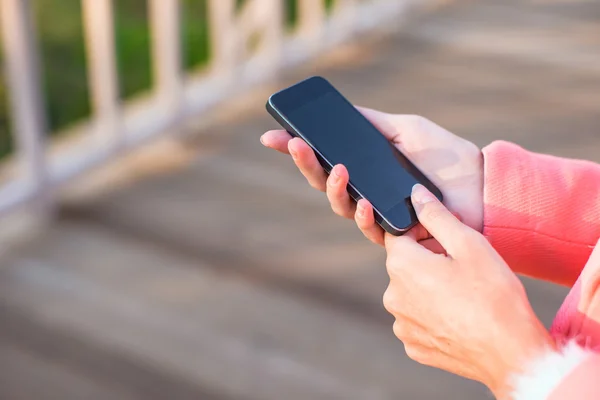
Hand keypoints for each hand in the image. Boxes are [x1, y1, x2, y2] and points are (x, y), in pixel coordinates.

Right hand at [261, 108, 482, 245]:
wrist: (481, 184)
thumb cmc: (445, 156)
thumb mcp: (406, 129)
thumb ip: (373, 122)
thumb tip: (342, 111)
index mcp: (366, 165)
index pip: (323, 158)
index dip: (298, 150)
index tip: (271, 136)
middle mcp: (366, 189)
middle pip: (323, 182)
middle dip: (305, 163)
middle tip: (294, 144)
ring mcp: (378, 212)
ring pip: (340, 205)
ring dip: (331, 186)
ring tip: (335, 168)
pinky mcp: (394, 233)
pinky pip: (369, 227)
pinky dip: (363, 213)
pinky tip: (363, 200)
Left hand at [383, 184, 553, 397]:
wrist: (511, 354)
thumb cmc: (493, 295)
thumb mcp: (469, 244)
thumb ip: (436, 215)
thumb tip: (416, 195)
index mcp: (401, 266)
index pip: (397, 234)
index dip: (421, 229)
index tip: (445, 235)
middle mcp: (392, 295)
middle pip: (404, 264)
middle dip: (427, 257)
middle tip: (461, 262)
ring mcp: (401, 324)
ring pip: (410, 292)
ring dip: (429, 286)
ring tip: (463, 290)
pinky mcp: (413, 345)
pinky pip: (417, 319)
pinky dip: (432, 313)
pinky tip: (459, 314)